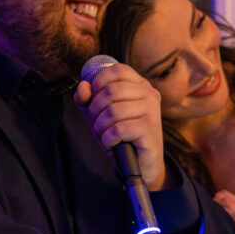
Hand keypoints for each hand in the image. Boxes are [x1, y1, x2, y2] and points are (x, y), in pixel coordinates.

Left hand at [74, 63, 165, 189]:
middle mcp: (149, 94)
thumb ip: (87, 98)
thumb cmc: (120, 135)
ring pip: (113, 111)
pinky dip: (107, 139)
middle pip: (112, 91)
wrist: (140, 163)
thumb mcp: (99, 113)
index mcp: (140, 85)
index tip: (93, 99)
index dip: (99, 82)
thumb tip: (83, 86)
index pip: (118, 70)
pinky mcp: (149, 129)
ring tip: (103, 135)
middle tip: (95, 123)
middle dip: (95, 109)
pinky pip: (118, 130)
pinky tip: (110, 144)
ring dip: (100, 127)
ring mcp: (152, 111)